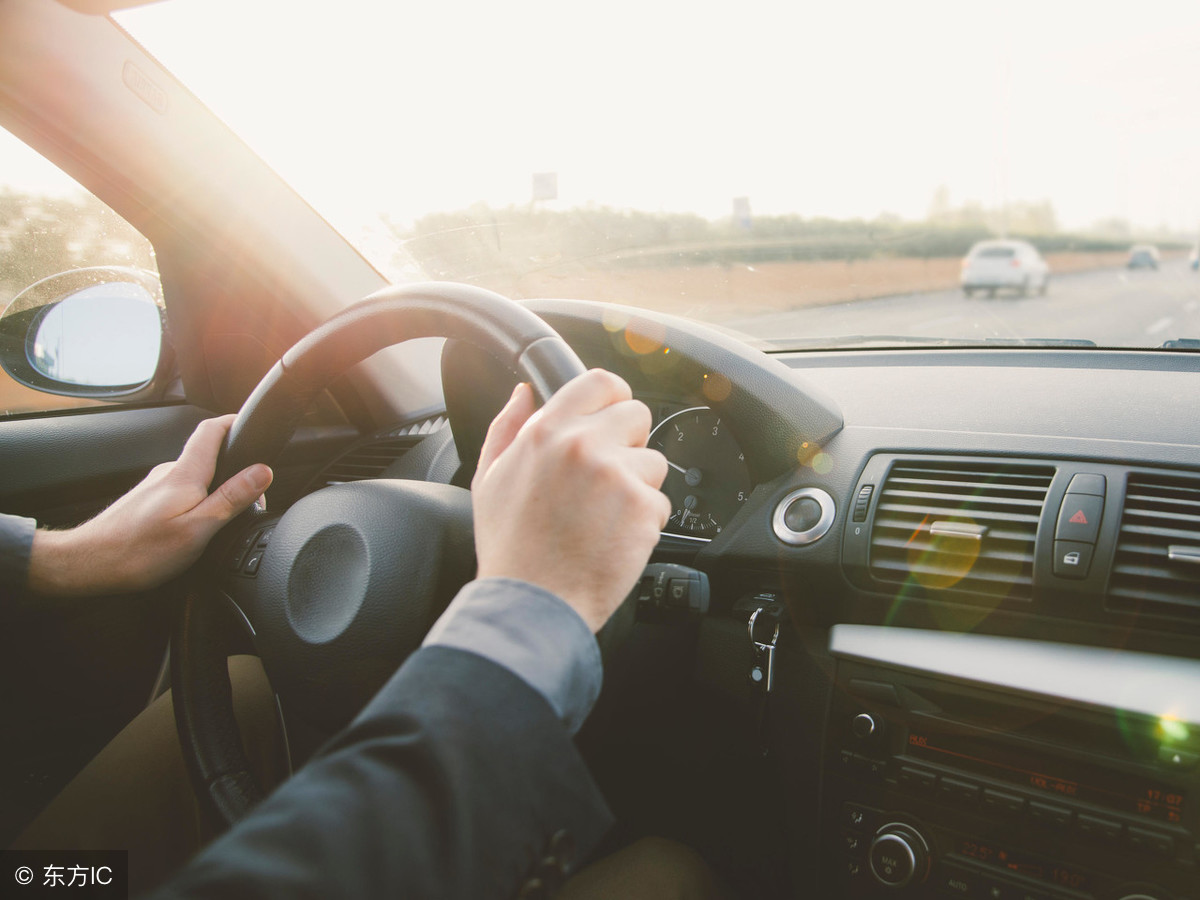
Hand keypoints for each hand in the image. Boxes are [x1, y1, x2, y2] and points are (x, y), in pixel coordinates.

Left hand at [28, 415, 272, 596]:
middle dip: (233, 471)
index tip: (253, 427)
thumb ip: (230, 498)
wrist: (88, 565)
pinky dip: (195, 505)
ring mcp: (154, 487)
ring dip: (213, 493)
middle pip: (207, 456)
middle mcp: (167, 474)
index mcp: (184, 475)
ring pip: (194, 479)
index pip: (211, 430)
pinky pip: (180, 494)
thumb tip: (262, 471)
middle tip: (250, 501)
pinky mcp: (146, 503)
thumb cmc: (139, 552)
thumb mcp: (196, 529)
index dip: (235, 422)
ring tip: (221, 523)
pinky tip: (193, 531)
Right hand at [472, 369, 669, 631]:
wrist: (532, 602)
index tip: (611, 420)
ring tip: (604, 516)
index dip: (613, 400)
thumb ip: (507, 427)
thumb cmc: (510, 547)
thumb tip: (523, 393)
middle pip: (637, 415)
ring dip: (638, 485)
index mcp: (546, 431)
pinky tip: (613, 538)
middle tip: (606, 479)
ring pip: (653, 461)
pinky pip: (660, 502)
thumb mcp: (489, 478)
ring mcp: (616, 475)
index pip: (602, 382)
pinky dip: (644, 522)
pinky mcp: (642, 508)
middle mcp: (583, 445)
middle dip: (629, 444)